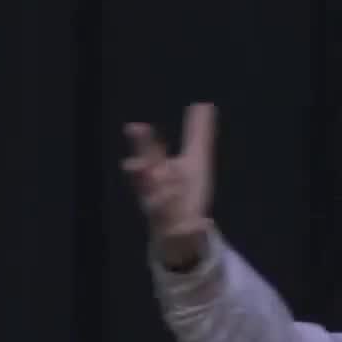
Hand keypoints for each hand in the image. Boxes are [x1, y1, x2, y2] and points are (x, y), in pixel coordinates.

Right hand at [120, 102, 216, 265]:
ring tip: (173, 187)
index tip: (135, 127)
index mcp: (158, 175)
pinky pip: (187, 233)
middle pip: (146, 181)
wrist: (181, 236)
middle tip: (136, 162)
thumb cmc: (183, 194)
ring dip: (163, 199)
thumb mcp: (194, 163)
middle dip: (140, 171)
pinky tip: (205, 223)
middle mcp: (156, 194)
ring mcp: (165, 217)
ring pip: (159, 208)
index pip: (148, 156)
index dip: (142, 143)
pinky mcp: (180, 236)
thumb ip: (197, 135)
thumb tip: (204, 104)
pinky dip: (195, 228)